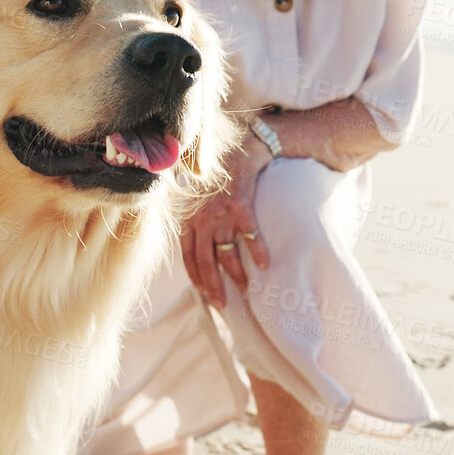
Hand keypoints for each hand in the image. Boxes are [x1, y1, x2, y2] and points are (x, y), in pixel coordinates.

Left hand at [180, 139, 272, 308]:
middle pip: (206, 260)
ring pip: (227, 251)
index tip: (205, 294)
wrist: (239, 150)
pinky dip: (257, 249)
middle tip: (223, 304)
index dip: (196, 277)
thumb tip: (202, 250)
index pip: (189, 256)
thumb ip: (198, 224)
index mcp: (190, 220)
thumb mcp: (201, 201)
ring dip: (237, 272)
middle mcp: (203, 219)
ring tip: (246, 288)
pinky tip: (265, 264)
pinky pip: (249, 233)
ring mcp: (221, 213)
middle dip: (214, 285)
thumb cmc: (221, 179)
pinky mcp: (240, 204)